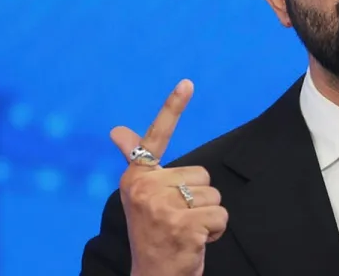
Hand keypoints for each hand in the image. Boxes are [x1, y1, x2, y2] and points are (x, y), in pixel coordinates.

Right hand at [110, 80, 227, 275]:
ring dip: (208, 216)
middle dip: (199, 199)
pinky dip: (216, 231)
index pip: (156, 137)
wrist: (154, 275)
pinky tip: (195, 241)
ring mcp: (162, 207)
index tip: (187, 82)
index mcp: (136, 177)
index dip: (173, 107)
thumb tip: (117, 131)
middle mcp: (144, 188)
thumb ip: (137, 160)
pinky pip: (221, 215)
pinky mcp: (182, 225)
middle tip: (177, 219)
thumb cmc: (154, 232)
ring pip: (214, 195)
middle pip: (202, 174)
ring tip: (185, 230)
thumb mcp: (144, 195)